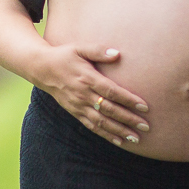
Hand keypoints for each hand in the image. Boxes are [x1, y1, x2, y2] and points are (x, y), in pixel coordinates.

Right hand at [34, 43, 150, 146]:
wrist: (42, 68)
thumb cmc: (64, 55)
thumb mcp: (79, 47)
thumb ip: (98, 50)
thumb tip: (117, 54)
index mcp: (87, 78)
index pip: (111, 91)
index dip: (128, 99)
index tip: (144, 106)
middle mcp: (83, 94)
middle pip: (109, 109)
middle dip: (128, 119)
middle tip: (146, 126)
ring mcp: (78, 105)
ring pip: (101, 121)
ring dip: (119, 131)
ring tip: (136, 138)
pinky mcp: (75, 112)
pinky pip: (92, 126)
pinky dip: (106, 134)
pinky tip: (119, 141)